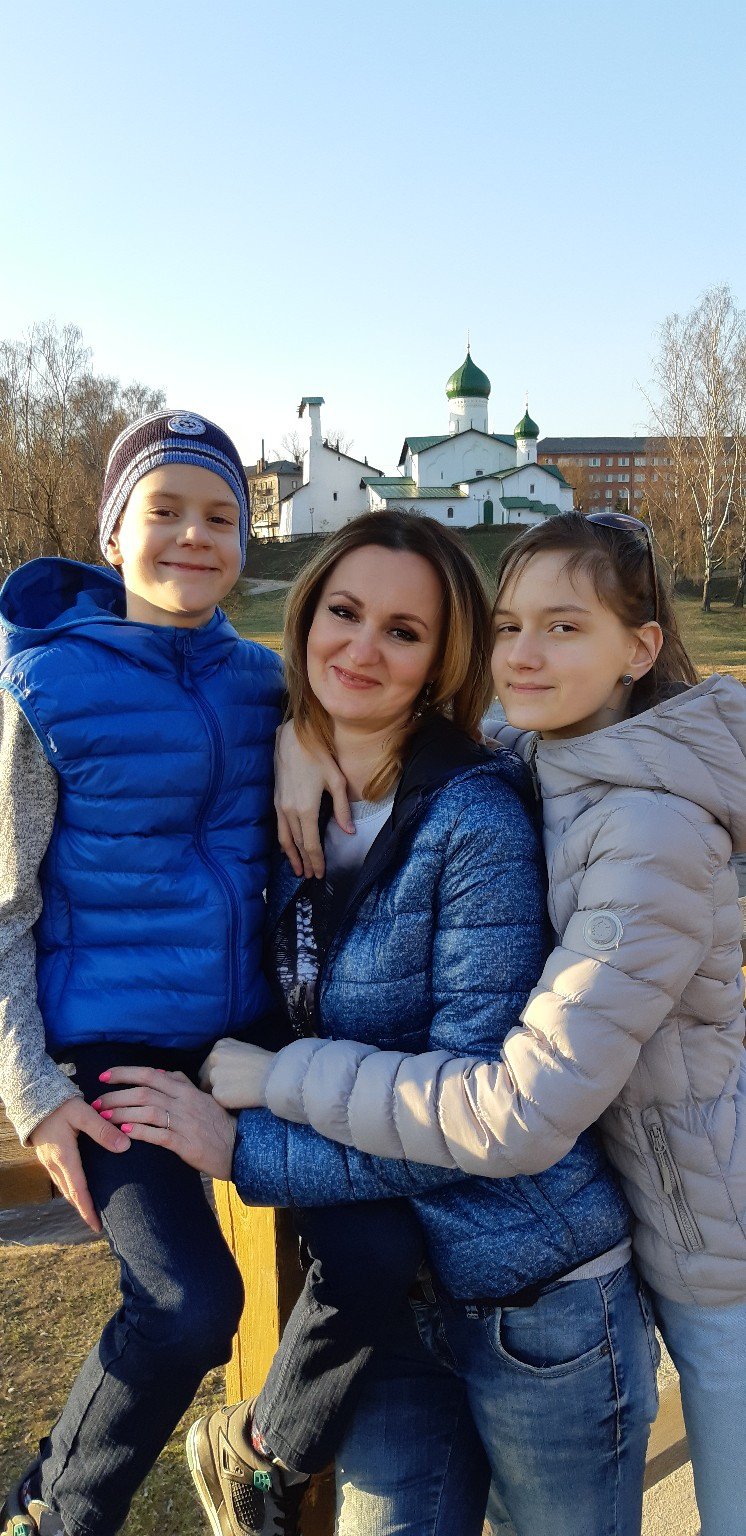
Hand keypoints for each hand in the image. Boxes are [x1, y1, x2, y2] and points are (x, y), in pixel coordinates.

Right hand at [30, 1098, 130, 1231]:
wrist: (33, 1096)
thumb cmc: (60, 1104)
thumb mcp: (83, 1113)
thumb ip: (103, 1130)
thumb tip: (124, 1146)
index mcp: (64, 1156)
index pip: (78, 1190)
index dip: (88, 1209)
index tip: (98, 1226)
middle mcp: (54, 1163)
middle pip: (70, 1194)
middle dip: (83, 1210)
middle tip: (98, 1224)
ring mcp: (48, 1161)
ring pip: (64, 1188)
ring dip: (77, 1201)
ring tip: (91, 1211)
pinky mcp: (48, 1156)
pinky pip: (60, 1179)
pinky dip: (71, 1189)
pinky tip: (79, 1189)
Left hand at [96, 1066, 236, 1180]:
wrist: (239, 1147)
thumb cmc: (217, 1123)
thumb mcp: (202, 1097)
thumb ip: (182, 1083)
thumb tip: (162, 1072)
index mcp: (186, 1089)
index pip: (150, 1074)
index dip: (124, 1073)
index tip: (104, 1076)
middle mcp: (184, 1102)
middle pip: (143, 1092)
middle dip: (115, 1096)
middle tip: (97, 1103)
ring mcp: (185, 1123)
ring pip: (147, 1111)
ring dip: (121, 1114)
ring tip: (104, 1119)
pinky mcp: (186, 1144)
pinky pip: (158, 1135)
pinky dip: (139, 1132)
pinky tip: (123, 1134)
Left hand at [199, 1038, 276, 1108]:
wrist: (277, 1076)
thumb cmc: (266, 1063)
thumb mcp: (244, 1049)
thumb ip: (229, 1055)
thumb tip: (222, 1067)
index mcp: (220, 1045)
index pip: (208, 1064)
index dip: (217, 1075)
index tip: (229, 1080)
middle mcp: (213, 1058)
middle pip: (204, 1078)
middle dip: (213, 1085)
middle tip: (231, 1091)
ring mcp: (214, 1076)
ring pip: (209, 1091)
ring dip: (220, 1095)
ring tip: (238, 1095)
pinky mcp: (218, 1093)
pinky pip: (217, 1102)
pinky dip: (226, 1104)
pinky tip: (240, 1100)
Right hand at [274, 720, 352, 878]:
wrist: (293, 737)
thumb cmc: (318, 755)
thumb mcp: (336, 781)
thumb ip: (342, 809)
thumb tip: (349, 831)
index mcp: (306, 809)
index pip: (310, 844)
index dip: (316, 861)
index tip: (320, 874)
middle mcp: (290, 811)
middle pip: (297, 845)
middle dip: (304, 862)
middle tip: (310, 877)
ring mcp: (280, 805)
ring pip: (284, 838)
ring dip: (291, 856)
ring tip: (297, 869)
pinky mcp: (276, 799)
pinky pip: (279, 827)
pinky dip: (284, 841)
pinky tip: (288, 846)